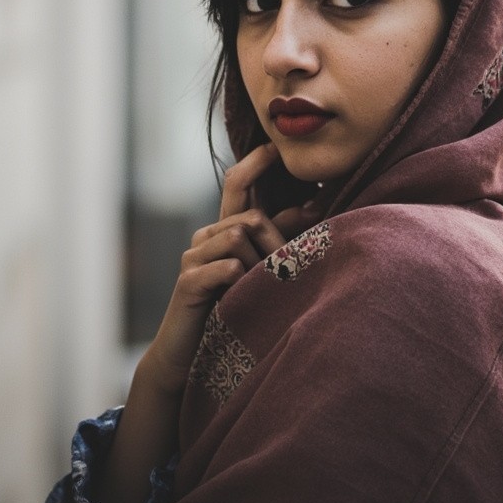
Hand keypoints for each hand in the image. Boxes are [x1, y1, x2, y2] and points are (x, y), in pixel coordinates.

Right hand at [139, 142, 316, 396]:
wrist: (193, 355)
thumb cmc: (235, 309)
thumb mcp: (260, 270)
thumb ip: (279, 238)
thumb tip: (314, 208)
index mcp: (224, 229)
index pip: (237, 183)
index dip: (256, 162)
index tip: (277, 146)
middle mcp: (206, 235)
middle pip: (251, 216)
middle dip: (276, 243)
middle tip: (285, 272)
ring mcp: (194, 256)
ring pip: (240, 236)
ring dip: (260, 266)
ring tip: (258, 293)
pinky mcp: (188, 280)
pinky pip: (228, 266)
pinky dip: (243, 281)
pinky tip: (240, 298)